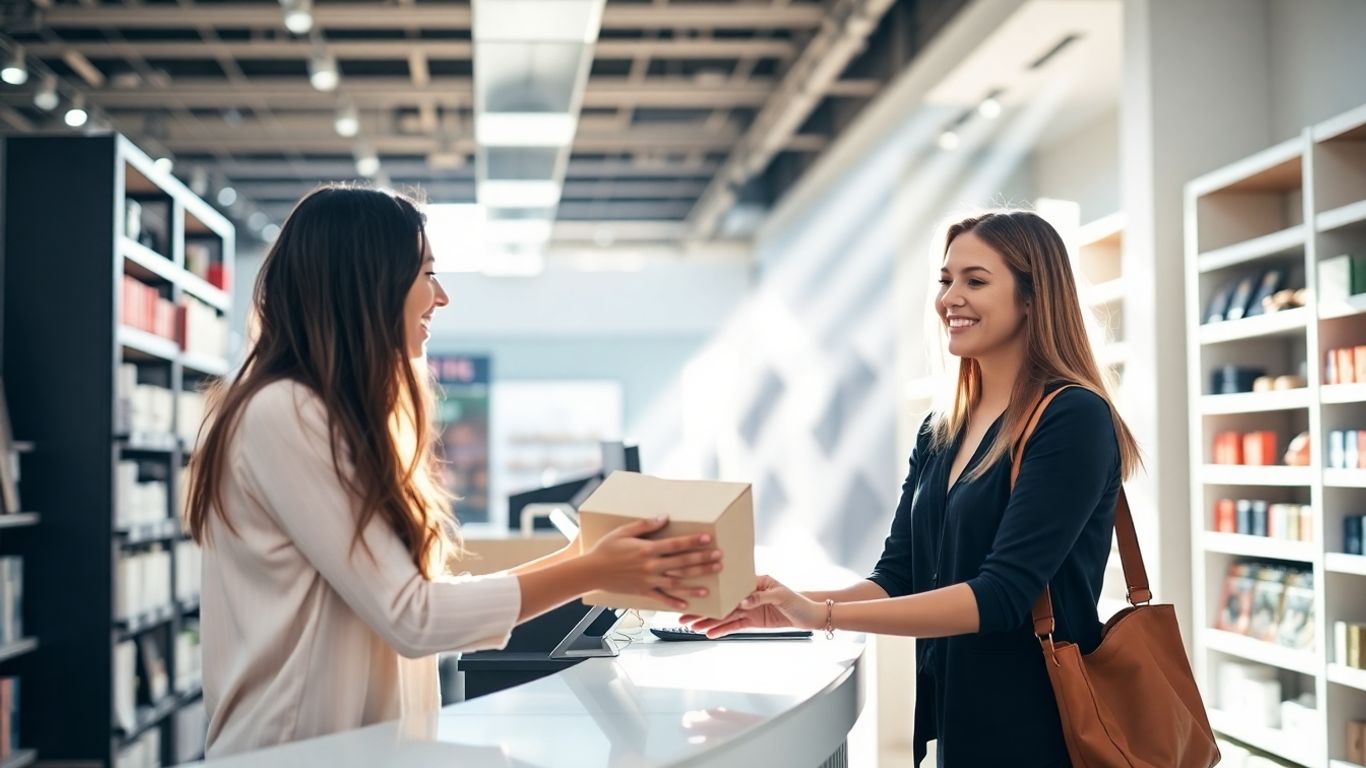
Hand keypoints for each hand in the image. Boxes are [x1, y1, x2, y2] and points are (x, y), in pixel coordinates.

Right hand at [583, 516, 723, 610]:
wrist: (591, 572)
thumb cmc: (606, 548)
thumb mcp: (624, 531)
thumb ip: (645, 524)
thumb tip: (665, 517)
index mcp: (647, 549)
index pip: (676, 545)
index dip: (693, 542)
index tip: (708, 539)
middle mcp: (651, 566)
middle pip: (682, 563)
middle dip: (702, 561)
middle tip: (719, 559)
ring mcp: (648, 580)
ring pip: (676, 582)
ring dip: (695, 583)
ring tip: (711, 582)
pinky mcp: (643, 591)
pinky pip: (661, 598)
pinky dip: (675, 602)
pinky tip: (688, 604)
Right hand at [681, 575, 823, 637]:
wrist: (811, 616)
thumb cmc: (798, 601)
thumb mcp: (782, 596)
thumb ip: (762, 597)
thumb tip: (743, 601)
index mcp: (755, 582)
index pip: (730, 589)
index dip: (714, 595)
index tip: (697, 598)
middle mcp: (749, 594)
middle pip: (722, 603)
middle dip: (703, 610)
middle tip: (683, 617)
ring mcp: (750, 608)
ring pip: (725, 616)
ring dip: (708, 622)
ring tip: (691, 627)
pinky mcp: (753, 621)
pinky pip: (734, 626)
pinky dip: (721, 630)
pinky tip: (708, 633)